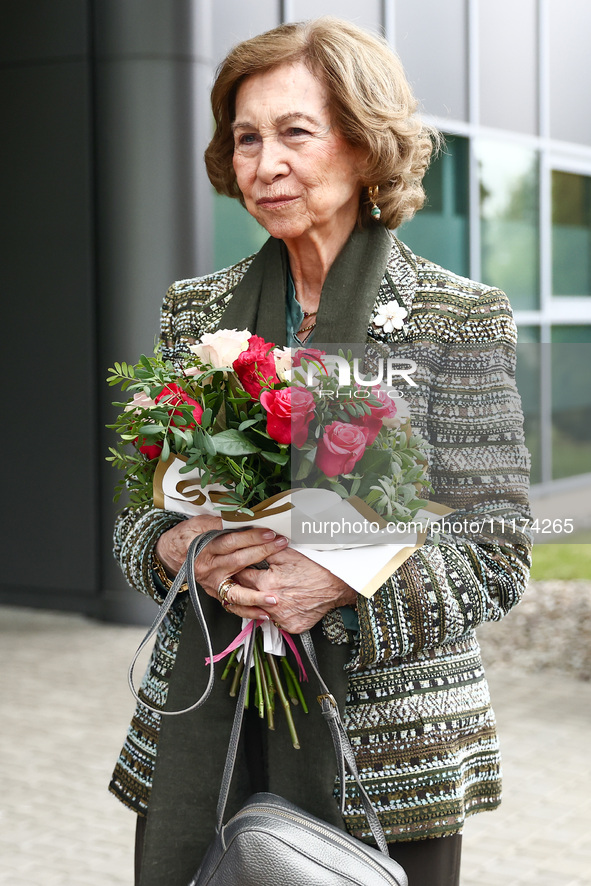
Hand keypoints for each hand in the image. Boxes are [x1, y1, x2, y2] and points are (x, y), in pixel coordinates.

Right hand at [155, 517, 290, 620]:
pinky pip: (232, 606)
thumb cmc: (187, 537)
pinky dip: (248, 611)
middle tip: (282, 546)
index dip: (252, 537)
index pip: (232, 541)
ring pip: (236, 591)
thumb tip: (238, 516)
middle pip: (239, 561)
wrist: (171, 555)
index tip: (270, 533)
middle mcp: (209, 568)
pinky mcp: (216, 594)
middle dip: (263, 553)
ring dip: (256, 596)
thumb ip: (218, 522)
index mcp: (205, 548)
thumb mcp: (198, 523)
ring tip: (274, 598)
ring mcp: (213, 583)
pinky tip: (264, 614)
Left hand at [233, 546, 356, 633]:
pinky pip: (277, 622)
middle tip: (247, 581)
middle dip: (244, 588)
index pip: (242, 577)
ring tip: (265, 593)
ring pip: (260, 611)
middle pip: (246, 596)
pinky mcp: (290, 626)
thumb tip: (251, 547)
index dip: (240, 570)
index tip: (239, 568)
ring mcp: (280, 618)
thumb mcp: (286, 554)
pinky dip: (277, 614)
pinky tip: (281, 605)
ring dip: (259, 603)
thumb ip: (264, 551)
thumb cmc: (314, 569)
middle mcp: (270, 603)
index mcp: (266, 583)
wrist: (335, 585)